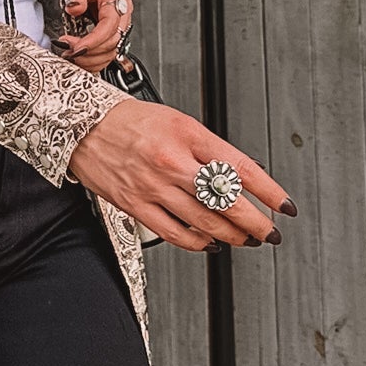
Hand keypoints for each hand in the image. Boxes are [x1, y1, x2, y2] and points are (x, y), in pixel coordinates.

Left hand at [55, 0, 130, 71]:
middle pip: (113, 42)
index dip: (93, 40)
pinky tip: (81, 58)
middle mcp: (122, 12)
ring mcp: (120, 22)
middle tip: (67, 51)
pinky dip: (96, 58)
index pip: (109, 24)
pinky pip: (109, 49)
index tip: (76, 47)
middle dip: (90, 52)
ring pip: (113, 50)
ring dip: (92, 59)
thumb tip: (74, 8)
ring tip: (71, 56)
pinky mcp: (113, 29)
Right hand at [67, 97, 294, 251]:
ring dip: (232, 236)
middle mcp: (173, 162)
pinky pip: (175, 234)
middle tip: (270, 232)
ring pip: (205, 223)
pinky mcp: (136, 205)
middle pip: (227, 201)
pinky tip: (210, 244)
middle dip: (256, 223)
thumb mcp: (177, 121)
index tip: (284, 205)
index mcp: (188, 135)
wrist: (81, 124)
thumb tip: (239, 176)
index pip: (241, 168)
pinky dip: (199, 244)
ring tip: (245, 239)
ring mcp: (154, 186)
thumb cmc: (129, 121)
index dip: (269, 191)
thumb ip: (208, 149)